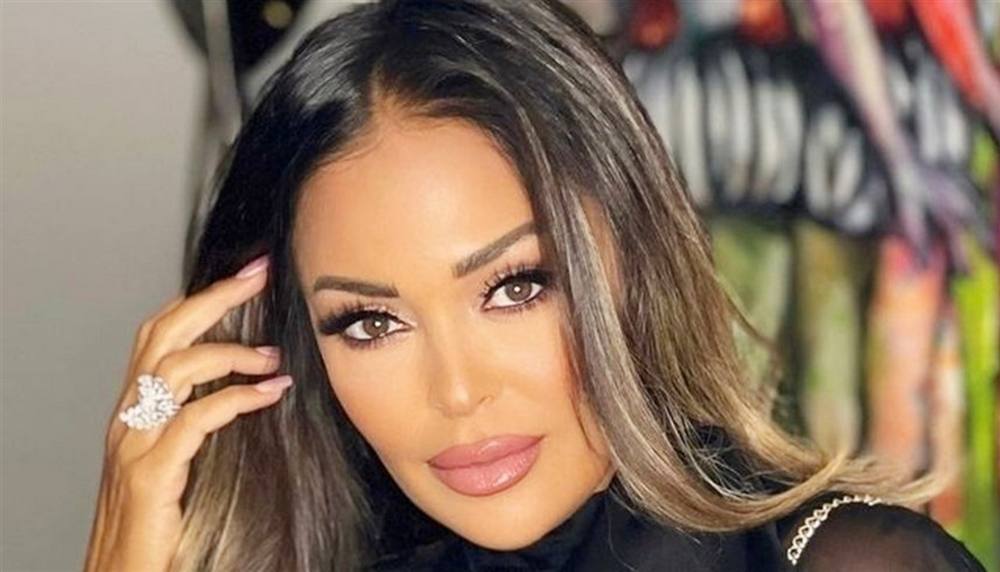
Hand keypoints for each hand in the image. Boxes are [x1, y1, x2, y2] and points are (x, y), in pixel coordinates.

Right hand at [83, 254, 290, 571]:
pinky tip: (270, 393)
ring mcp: (134, 445)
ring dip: (231, 352)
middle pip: (164, 334)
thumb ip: (198, 417)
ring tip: (273, 355)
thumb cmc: (156, 521)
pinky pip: (194, 421)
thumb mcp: (177, 457)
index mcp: (134, 409)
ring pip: (175, 369)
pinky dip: (236, 399)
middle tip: (259, 275)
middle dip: (214, 298)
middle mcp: (127, 419)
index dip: (200, 297)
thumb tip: (252, 380)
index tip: (246, 274)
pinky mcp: (150, 477)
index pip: (159, 332)